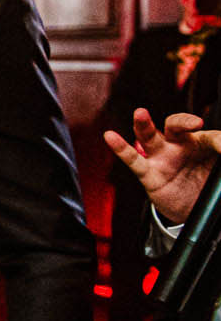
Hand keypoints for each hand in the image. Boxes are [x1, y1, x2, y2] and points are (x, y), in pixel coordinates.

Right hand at [104, 108, 220, 222]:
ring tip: (140, 113)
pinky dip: (121, 148)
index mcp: (199, 142)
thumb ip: (218, 153)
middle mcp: (178, 146)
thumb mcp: (216, 170)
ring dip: (144, 125)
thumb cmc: (202, 181)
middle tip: (195, 123)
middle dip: (183, 121)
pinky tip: (110, 136)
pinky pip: (133, 160)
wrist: (190, 207)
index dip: (218, 143)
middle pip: (175, 126)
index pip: (210, 136)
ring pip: (150, 137)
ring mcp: (161, 158)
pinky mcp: (148, 174)